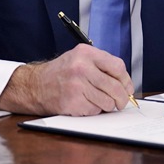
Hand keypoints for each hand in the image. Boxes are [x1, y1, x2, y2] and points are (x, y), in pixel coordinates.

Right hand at [0, 44, 133, 115]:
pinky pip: (95, 110)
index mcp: (86, 53)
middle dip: (122, 98)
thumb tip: (126, 85)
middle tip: (121, 103)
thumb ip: (101, 66)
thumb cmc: (61, 73)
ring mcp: (77, 85)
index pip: (118, 66)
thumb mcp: (80, 59)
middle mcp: (81, 67)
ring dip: (107, 105)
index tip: (127, 88)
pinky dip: (94, 110)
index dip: (126, 80)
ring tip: (98, 101)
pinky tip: (84, 104)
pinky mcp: (73, 101)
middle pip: (115, 87)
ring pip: (107, 101)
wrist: (36, 85)